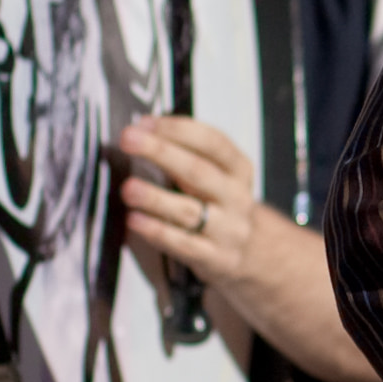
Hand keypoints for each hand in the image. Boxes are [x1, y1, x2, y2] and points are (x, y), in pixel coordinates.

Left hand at [117, 115, 262, 286]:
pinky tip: (135, 220)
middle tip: (129, 140)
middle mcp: (236, 197)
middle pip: (198, 171)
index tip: (146, 123)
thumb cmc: (222, 204)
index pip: (213, 142)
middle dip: (160, 152)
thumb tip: (143, 131)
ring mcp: (227, 229)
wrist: (254, 252)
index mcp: (238, 169)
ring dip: (155, 197)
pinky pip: (183, 245)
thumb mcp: (220, 175)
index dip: (178, 130)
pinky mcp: (215, 258)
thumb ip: (188, 153)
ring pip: (188, 211)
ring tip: (129, 187)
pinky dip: (156, 231)